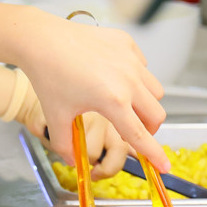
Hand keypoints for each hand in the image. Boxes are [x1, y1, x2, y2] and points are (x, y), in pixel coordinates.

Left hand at [16, 12, 166, 171]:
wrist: (42, 40)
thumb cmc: (48, 76)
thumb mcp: (56, 116)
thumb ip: (65, 144)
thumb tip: (73, 162)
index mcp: (113, 101)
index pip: (140, 135)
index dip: (154, 154)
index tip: (164, 166)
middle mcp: (128, 79)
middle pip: (156, 115)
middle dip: (148, 128)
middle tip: (131, 130)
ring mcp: (130, 58)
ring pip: (154, 90)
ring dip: (145, 103)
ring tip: (124, 104)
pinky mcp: (127, 43)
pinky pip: (143, 66)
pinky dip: (136, 77)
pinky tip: (114, 77)